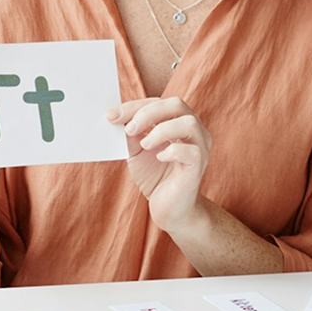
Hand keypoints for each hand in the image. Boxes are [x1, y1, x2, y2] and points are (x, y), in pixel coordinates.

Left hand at [110, 96, 211, 232]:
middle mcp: (193, 131)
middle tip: (129, 130)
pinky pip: (192, 151)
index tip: (111, 116)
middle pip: (177, 104)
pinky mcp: (198, 167)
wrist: (169, 208)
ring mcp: (200, 148)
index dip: (135, 106)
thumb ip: (130, 133)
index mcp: (178, 122)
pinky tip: (160, 157)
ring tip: (145, 145)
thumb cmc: (155, 176)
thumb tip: (114, 117)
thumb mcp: (136, 150)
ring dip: (162, 130)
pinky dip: (172, 151)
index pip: (159, 102)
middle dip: (148, 113)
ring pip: (189, 123)